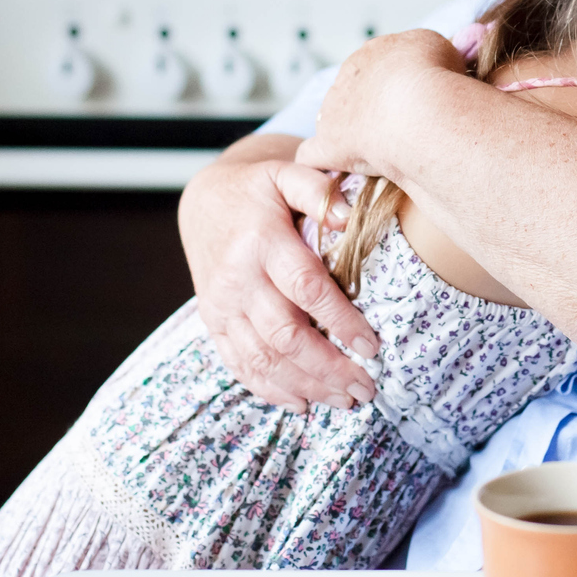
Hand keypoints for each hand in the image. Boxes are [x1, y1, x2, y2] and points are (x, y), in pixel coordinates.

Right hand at [177, 139, 379, 413]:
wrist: (204, 203)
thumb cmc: (259, 189)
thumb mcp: (287, 173)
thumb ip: (318, 190)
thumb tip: (350, 217)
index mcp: (260, 241)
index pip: (305, 289)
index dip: (340, 321)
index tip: (373, 346)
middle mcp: (237, 279)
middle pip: (284, 336)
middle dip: (328, 368)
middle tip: (366, 387)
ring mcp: (221, 306)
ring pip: (262, 359)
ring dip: (306, 386)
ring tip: (345, 400)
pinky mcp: (213, 323)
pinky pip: (238, 365)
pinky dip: (270, 390)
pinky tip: (303, 403)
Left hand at [296, 28, 468, 178]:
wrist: (417, 107)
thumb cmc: (433, 76)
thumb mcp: (438, 48)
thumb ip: (426, 55)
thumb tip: (430, 65)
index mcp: (373, 53)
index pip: (376, 69)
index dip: (393, 87)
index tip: (410, 103)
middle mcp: (347, 78)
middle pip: (354, 93)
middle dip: (371, 109)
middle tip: (399, 129)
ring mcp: (333, 111)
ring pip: (333, 120)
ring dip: (349, 133)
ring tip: (377, 151)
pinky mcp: (329, 145)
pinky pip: (311, 154)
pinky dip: (320, 161)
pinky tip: (332, 169)